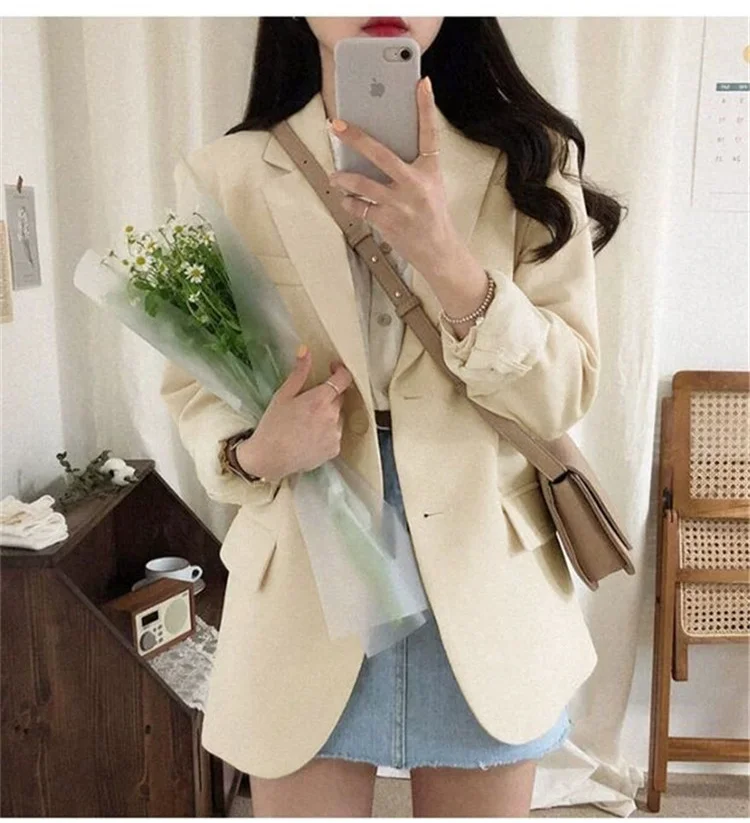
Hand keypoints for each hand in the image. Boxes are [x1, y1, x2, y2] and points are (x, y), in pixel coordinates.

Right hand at [237, 347, 352, 480]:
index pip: (344, 379)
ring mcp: (336, 434)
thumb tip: (305, 350)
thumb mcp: (283, 395)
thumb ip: (299, 373)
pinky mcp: (335, 449)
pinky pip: (335, 434)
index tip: (333, 368)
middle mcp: (333, 416)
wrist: (269, 459)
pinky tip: (309, 435)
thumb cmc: (273, 425)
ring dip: (328, 414)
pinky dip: (326, 431)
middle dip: (329, 395)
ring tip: (306, 422)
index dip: (341, 371)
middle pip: (340, 398)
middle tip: (309, 401)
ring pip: (338, 416)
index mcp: (320, 400)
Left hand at [326, 76, 462, 280]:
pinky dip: (349, 203)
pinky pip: (359, 207)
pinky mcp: (387, 222)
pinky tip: (346, 199)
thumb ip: (411, 164)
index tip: (420, 82)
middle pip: (381, 154)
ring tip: (334, 176)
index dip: (426, 107)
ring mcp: (400, 204)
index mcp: (429, 170)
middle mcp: (415, 184)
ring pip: (362, 184)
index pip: (429, 133)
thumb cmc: (431, 212)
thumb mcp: (431, 183)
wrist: (438, 251)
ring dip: (343, 178)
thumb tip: (377, 147)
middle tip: (336, 125)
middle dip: (356, 138)